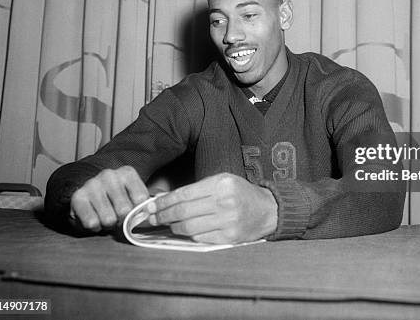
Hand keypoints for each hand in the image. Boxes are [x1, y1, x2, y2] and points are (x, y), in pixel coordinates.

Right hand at [70, 166, 148, 231]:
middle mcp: (110, 175)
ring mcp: (92, 184)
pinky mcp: (78, 197)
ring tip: (106, 218)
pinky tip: (95, 219)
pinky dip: (95, 227)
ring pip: (108, 219)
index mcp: (127, 173)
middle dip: (122, 221)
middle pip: (124, 210)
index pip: (141, 200)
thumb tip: (151, 214)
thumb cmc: (116, 198)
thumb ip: (144, 204)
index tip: (133, 212)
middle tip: (117, 218)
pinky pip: (91, 222)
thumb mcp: (133, 195)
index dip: (138, 212)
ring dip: (108, 225)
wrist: (89, 195)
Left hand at [146, 173, 277, 243]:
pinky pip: (200, 237)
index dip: (164, 202)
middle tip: (151, 218)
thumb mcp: (222, 181)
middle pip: (183, 211)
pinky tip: (185, 231)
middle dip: (163, 216)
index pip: (184, 194)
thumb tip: (167, 198)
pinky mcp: (229, 237)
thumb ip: (197, 189)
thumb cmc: (241, 193)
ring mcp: (227, 221)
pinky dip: (189, 235)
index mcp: (221, 184)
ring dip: (174, 227)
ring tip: (169, 224)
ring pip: (189, 227)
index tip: (151, 206)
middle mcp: (224, 202)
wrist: (268, 210)